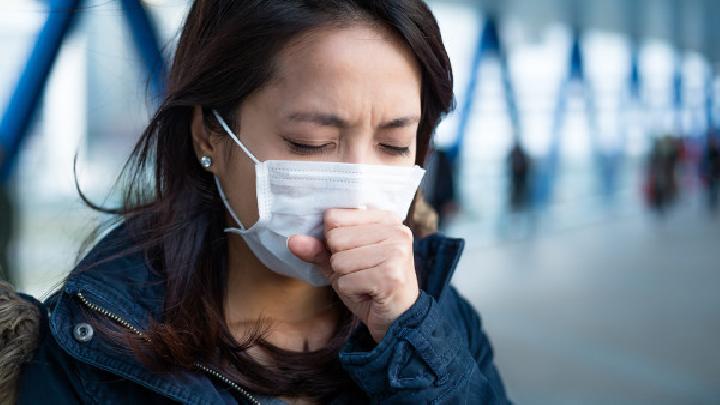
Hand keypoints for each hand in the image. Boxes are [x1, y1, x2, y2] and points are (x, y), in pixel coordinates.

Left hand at [288, 208, 419, 342]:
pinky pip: (346, 281)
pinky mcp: (390, 276)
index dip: (334, 240)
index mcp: (386, 218)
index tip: (356, 253)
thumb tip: (292, 240)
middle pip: (335, 238)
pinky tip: (370, 294)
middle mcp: (396, 230)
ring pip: (339, 261)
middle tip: (363, 272)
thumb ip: (319, 249)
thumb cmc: (371, 287)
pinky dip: (351, 292)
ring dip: (345, 279)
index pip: (333, 217)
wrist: (399, 320)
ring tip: (366, 283)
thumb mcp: (342, 264)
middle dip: (340, 262)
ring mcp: (396, 252)